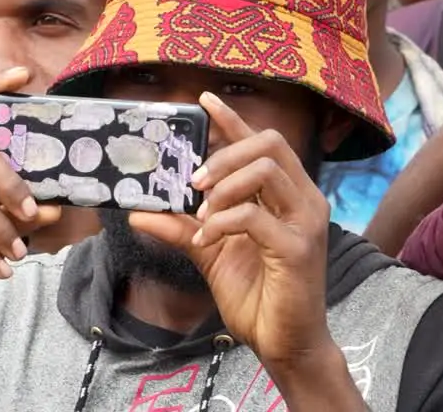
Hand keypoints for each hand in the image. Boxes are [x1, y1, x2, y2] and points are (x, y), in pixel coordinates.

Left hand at [132, 92, 333, 367]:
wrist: (283, 344)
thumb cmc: (256, 295)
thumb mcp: (208, 253)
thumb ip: (179, 228)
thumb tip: (137, 212)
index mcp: (284, 195)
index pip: (261, 142)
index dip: (232, 119)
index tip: (202, 100)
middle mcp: (302, 200)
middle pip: (269, 144)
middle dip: (224, 153)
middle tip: (193, 181)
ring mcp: (305, 222)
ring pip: (265, 171)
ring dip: (223, 186)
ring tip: (200, 213)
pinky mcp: (299, 248)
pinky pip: (254, 216)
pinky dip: (221, 223)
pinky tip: (206, 240)